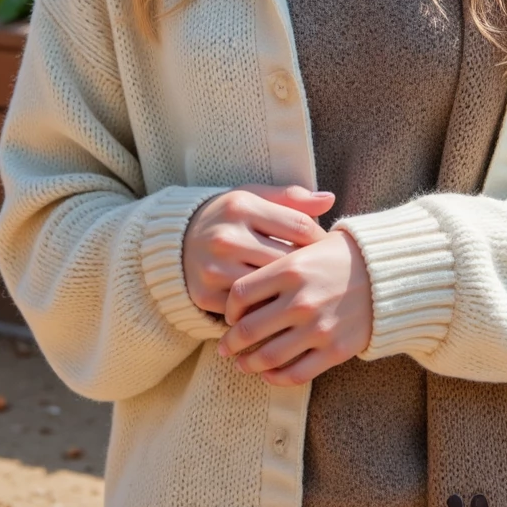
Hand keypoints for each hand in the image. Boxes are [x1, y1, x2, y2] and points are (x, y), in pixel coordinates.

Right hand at [182, 184, 334, 314]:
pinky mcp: (205, 294)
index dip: (321, 239)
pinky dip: (264, 309)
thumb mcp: (254, 197)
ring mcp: (214, 267)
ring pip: (269, 288)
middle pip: (286, 260)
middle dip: (308, 269)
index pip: (299, 226)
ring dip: (288, 292)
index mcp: (241, 206)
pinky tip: (278, 305)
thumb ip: (291, 198)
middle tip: (322, 274)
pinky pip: (248, 309)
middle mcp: (226, 237)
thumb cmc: (229, 217)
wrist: (176, 240)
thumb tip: (330, 199)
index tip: (328, 248)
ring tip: (304, 290)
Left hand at [217, 229, 371, 385]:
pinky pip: (296, 373)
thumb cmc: (344, 256)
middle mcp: (301, 300)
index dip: (229, 309)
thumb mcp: (308, 245)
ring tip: (242, 364)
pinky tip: (269, 373)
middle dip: (231, 342)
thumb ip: (275, 263)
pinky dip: (276, 378)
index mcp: (290, 268)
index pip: (240, 294)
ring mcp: (318, 328)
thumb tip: (243, 289)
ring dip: (248, 363)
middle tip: (225, 347)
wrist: (390, 273)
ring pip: (268, 356)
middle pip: (249, 329)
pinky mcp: (335, 350)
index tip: (230, 316)